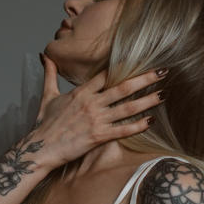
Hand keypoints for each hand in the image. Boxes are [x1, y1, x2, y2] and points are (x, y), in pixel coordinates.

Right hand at [34, 54, 164, 166]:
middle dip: (145, 79)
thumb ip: (50, 74)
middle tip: (163, 72)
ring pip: (127, 108)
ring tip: (163, 94)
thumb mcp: (47, 96)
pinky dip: (138, 126)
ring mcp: (96, 120)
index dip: (124, 66)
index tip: (140, 60)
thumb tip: (45, 56)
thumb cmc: (44, 124)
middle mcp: (91, 103)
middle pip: (123, 87)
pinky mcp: (98, 137)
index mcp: (81, 92)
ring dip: (147, 101)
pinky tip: (151, 121)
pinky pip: (122, 130)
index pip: (106, 74)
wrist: (40, 148)